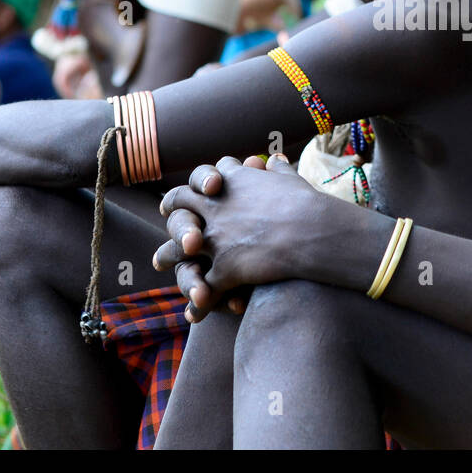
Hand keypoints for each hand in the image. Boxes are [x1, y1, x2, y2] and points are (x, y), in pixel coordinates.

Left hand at [154, 154, 313, 321]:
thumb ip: (278, 170)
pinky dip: (199, 302)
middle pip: (181, 202)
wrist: (311, 230)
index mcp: (231, 182)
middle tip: (166, 213)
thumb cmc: (305, 204)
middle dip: (172, 208)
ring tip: (159, 262)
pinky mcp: (225, 268)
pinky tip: (195, 313)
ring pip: (180, 247)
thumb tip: (275, 158)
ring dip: (168, 255)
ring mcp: (215, 238)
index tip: (197, 187)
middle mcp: (215, 207)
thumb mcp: (290, 179)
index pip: (205, 175)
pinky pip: (205, 288)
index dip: (198, 181)